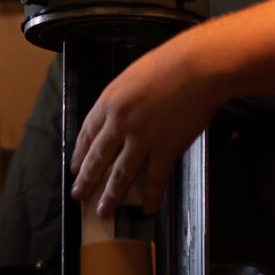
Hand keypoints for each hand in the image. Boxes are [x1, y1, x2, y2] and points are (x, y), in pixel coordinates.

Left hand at [70, 35, 224, 215]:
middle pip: (98, 159)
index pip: (87, 134)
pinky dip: (150, 196)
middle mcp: (120, 124)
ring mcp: (143, 139)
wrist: (199, 67)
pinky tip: (146, 208)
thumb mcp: (133, 76)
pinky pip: (155, 179)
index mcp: (109, 102)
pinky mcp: (166, 149)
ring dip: (111, 196)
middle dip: (87, 180)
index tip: (76, 167)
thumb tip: (117, 115)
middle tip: (79, 195)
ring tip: (103, 211)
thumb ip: (121, 98)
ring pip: (121, 175)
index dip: (80, 154)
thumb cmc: (170, 63)